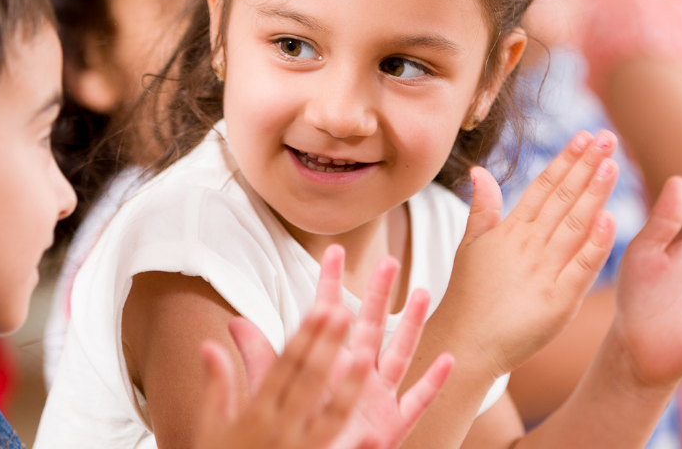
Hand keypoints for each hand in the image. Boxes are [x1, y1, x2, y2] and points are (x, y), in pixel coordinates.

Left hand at [225, 246, 454, 448]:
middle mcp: (356, 375)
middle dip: (378, 294)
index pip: (328, 317)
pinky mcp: (392, 425)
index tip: (333, 251)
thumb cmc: (295, 430)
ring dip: (411, 326)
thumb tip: (234, 323)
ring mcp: (377, 398)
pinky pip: (417, 402)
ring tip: (422, 293)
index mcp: (327, 365)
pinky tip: (447, 359)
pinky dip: (432, 383)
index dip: (331, 285)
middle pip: (370, 327)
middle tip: (388, 262)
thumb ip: (261, 359)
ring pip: (399, 355)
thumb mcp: (273, 394)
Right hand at [434, 131, 621, 377]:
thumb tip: (479, 172)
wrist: (467, 344)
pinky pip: (582, 267)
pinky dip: (597, 244)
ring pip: (574, 225)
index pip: (543, 187)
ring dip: (594, 194)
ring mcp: (544, 272)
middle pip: (562, 199)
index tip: (584, 137)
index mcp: (510, 231)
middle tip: (607, 138)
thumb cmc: (468, 296)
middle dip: (586, 166)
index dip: (565, 160)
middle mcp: (528, 246)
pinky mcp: (558, 301)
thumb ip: (482, 209)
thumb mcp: (470, 247)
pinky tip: (611, 219)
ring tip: (611, 165)